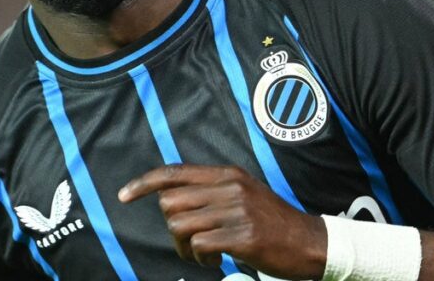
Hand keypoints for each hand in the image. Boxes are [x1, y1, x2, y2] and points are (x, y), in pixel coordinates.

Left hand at [119, 164, 326, 278]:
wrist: (309, 242)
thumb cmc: (272, 222)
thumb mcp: (244, 194)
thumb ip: (213, 191)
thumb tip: (172, 199)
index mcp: (228, 175)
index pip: (174, 172)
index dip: (144, 183)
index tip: (124, 196)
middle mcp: (230, 188)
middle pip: (171, 203)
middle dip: (172, 229)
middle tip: (191, 243)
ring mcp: (236, 211)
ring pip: (180, 227)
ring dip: (185, 248)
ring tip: (205, 253)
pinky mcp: (242, 235)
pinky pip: (198, 245)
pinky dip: (201, 258)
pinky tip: (217, 260)